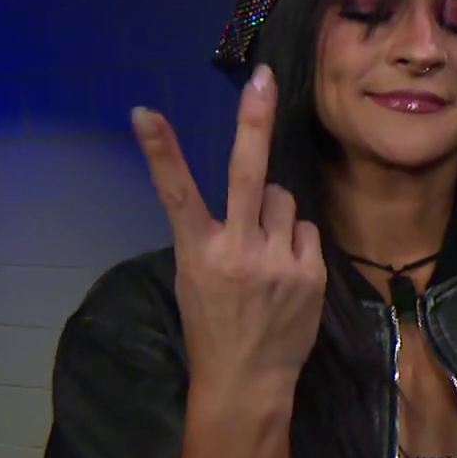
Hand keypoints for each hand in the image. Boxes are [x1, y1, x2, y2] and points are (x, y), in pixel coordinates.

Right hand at [133, 65, 324, 397]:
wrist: (248, 378)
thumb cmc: (215, 325)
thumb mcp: (194, 278)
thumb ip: (215, 234)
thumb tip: (252, 193)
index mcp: (199, 251)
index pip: (176, 192)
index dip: (161, 150)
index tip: (146, 112)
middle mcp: (239, 250)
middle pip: (249, 175)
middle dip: (255, 123)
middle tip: (264, 79)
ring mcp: (279, 261)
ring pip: (284, 200)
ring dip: (276, 213)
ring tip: (265, 250)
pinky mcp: (310, 272)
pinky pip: (305, 229)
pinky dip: (296, 240)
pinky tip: (287, 269)